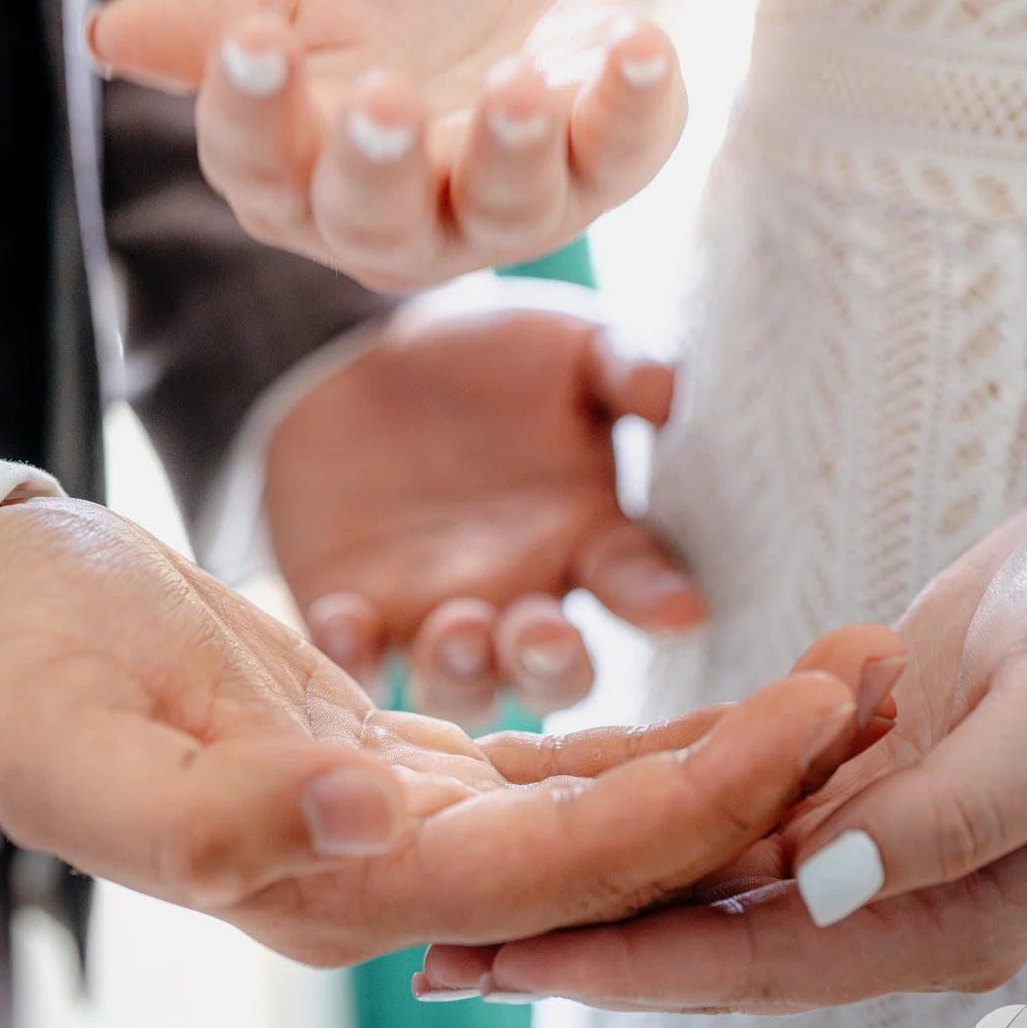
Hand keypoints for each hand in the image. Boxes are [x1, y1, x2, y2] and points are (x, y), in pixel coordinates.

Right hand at [0, 492, 894, 966]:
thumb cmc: (22, 672)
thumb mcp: (88, 745)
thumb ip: (220, 814)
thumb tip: (373, 818)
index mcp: (324, 888)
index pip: (553, 870)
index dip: (689, 806)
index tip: (806, 727)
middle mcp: (383, 875)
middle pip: (609, 853)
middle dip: (754, 783)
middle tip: (881, 690)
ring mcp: (396, 823)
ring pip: (599, 812)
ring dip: (727, 757)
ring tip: (844, 683)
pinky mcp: (398, 765)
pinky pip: (555, 766)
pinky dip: (652, 732)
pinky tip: (733, 698)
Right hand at [85, 0, 683, 289]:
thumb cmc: (373, 12)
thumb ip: (208, 21)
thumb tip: (108, 32)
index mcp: (302, 186)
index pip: (260, 170)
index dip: (251, 113)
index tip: (251, 38)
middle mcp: (403, 222)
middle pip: (377, 225)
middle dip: (377, 164)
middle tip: (379, 94)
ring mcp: (509, 204)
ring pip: (506, 211)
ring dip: (510, 150)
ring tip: (513, 86)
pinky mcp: (605, 164)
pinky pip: (623, 153)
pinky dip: (635, 103)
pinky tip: (638, 46)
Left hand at [266, 299, 703, 721]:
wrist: (369, 357)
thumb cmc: (494, 358)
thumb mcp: (569, 346)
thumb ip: (624, 365)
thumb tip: (669, 388)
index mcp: (588, 535)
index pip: (638, 582)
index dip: (659, 602)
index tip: (679, 611)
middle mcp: (522, 593)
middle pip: (554, 669)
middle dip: (553, 666)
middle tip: (543, 631)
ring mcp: (438, 613)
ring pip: (462, 681)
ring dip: (463, 671)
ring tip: (460, 630)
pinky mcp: (358, 612)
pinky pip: (357, 657)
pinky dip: (354, 654)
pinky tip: (347, 624)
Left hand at [419, 477, 1026, 1008]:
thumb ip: (949, 816)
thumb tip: (822, 890)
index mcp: (941, 915)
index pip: (756, 960)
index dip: (629, 964)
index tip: (514, 965)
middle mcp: (885, 891)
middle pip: (701, 928)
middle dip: (573, 937)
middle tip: (441, 953)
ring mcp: (856, 827)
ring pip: (689, 855)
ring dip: (579, 861)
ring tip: (460, 866)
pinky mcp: (833, 757)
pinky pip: (709, 773)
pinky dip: (623, 773)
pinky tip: (536, 765)